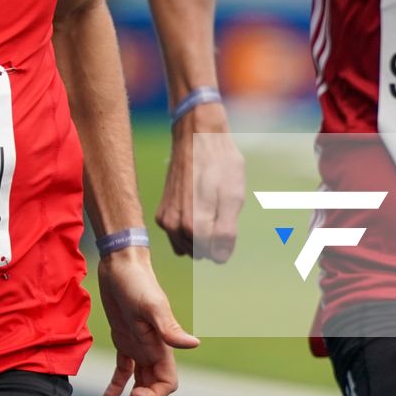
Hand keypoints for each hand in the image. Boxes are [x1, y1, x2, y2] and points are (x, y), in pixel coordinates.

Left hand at [97, 247, 198, 395]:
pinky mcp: (124, 339)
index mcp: (162, 346)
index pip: (166, 383)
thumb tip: (195, 345)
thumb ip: (169, 328)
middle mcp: (153, 349)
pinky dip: (116, 385)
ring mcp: (139, 345)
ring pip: (139, 383)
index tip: (134, 395)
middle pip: (152, 389)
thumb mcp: (151, 306)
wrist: (120, 263)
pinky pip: (123, 369)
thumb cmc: (137, 282)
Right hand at [156, 106, 246, 261]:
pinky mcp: (161, 214)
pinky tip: (197, 205)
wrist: (197, 137)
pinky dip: (189, 228)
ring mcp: (165, 222)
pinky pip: (178, 237)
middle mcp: (174, 227)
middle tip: (218, 208)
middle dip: (213, 238)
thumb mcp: (233, 198)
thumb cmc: (220, 165)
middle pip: (201, 253)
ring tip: (208, 206)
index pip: (216, 256)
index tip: (228, 218)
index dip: (227, 241)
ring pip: (189, 247)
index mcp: (193, 226)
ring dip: (201, 234)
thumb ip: (226, 233)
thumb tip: (219, 258)